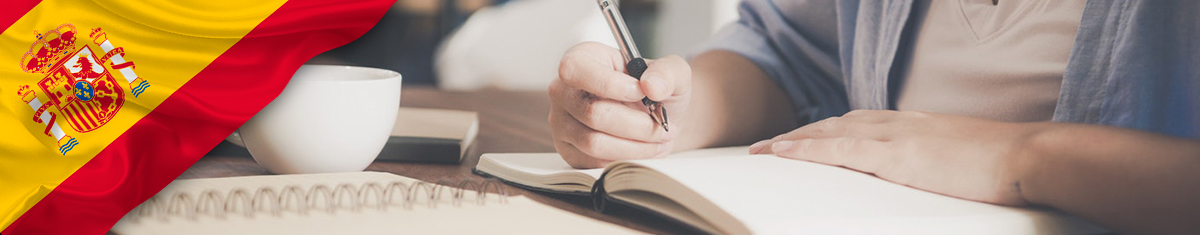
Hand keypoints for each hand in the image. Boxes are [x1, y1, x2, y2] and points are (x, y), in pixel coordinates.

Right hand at [549, 42, 691, 167]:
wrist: (656, 118)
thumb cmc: (656, 90)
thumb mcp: (671, 72)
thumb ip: (667, 72)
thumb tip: (652, 86)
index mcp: (582, 59)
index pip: (575, 70)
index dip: (609, 84)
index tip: (641, 92)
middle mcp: (564, 90)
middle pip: (591, 113)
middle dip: (636, 124)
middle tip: (662, 126)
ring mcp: (562, 123)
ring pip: (594, 143)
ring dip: (634, 146)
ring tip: (658, 139)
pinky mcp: (569, 151)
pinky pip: (594, 162)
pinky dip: (625, 159)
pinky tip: (643, 149)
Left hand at [750, 110, 1038, 204]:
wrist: (1028, 156)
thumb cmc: (1005, 164)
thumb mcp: (961, 158)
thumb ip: (935, 162)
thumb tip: (925, 176)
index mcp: (915, 124)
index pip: (859, 122)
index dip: (828, 130)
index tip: (805, 137)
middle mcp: (899, 123)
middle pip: (836, 123)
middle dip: (801, 134)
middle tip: (770, 145)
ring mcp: (895, 136)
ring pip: (829, 132)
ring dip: (793, 141)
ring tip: (764, 150)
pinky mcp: (896, 156)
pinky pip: (838, 149)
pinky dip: (806, 149)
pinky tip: (782, 153)